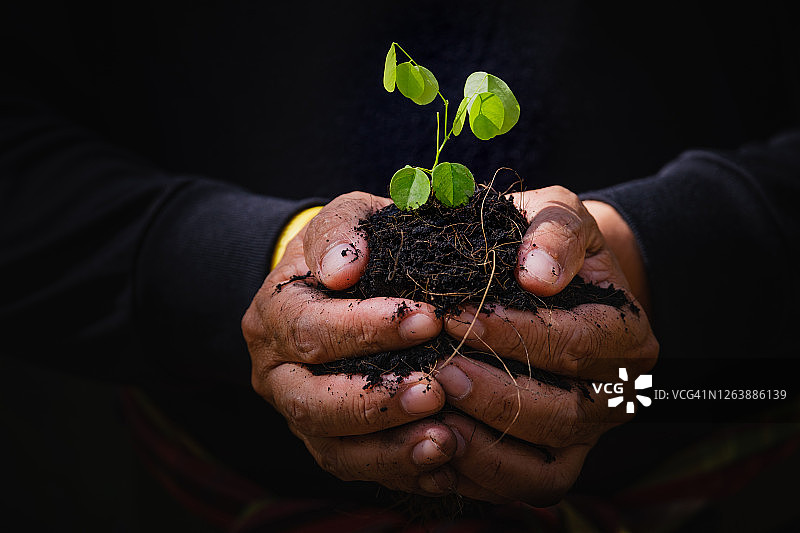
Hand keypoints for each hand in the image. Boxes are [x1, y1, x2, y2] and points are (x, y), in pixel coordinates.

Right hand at [242, 192, 460, 494]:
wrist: (335, 283)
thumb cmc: (350, 248)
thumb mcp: (346, 219)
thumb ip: (345, 232)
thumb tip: (343, 266)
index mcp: (274, 314)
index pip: (310, 328)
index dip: (366, 328)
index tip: (428, 320)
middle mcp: (275, 371)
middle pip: (311, 401)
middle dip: (375, 400)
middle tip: (435, 391)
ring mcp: (298, 413)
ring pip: (331, 447)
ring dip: (389, 449)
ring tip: (446, 441)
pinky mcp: (326, 442)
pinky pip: (355, 469)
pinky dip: (397, 471)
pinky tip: (442, 467)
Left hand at [435, 186, 658, 504]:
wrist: (546, 276)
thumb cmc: (547, 243)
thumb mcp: (557, 213)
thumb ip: (554, 231)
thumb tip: (538, 275)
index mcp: (624, 334)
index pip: (575, 344)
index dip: (515, 334)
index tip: (457, 316)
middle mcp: (614, 394)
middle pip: (564, 413)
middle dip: (496, 393)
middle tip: (439, 371)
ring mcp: (585, 434)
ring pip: (545, 464)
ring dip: (484, 443)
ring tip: (432, 413)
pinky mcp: (553, 460)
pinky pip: (525, 486)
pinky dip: (481, 475)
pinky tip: (433, 449)